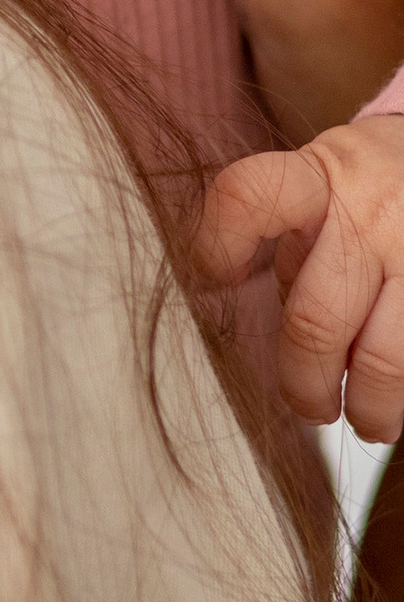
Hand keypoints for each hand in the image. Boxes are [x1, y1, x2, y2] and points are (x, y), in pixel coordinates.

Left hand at [199, 119, 403, 438]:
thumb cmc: (374, 188)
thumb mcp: (323, 186)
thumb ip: (292, 243)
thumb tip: (266, 324)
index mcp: (318, 180)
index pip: (248, 198)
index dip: (219, 244)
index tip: (216, 277)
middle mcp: (369, 215)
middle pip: (315, 319)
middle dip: (304, 381)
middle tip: (309, 405)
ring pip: (383, 358)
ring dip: (368, 406)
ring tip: (366, 421)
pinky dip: (402, 390)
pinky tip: (398, 397)